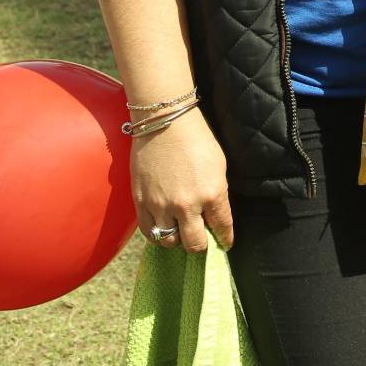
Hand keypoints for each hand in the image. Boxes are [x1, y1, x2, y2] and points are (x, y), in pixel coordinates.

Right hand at [131, 108, 233, 252]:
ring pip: (170, 242)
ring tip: (180, 230)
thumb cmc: (197, 138)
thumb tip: (215, 216)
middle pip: (195, 245)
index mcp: (213, 194)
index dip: (225, 238)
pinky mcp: (141, 202)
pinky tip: (163, 227)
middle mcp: (187, 205)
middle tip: (201, 237)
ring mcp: (161, 206)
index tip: (224, 242)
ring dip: (177, 239)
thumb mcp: (219, 167)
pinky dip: (157, 234)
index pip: (222, 229)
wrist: (165, 121)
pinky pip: (149, 233)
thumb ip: (217, 195)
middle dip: (201, 244)